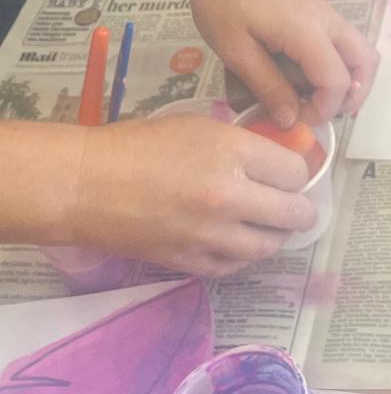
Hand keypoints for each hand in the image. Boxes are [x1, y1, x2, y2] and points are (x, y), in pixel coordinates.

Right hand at [70, 116, 316, 277]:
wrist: (87, 184)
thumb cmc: (140, 145)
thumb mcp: (200, 127)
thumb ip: (242, 145)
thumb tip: (277, 161)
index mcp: (234, 153)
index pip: (295, 171)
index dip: (298, 172)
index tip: (293, 174)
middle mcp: (230, 196)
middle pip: (293, 213)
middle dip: (301, 210)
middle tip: (297, 207)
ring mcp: (211, 234)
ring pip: (269, 245)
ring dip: (275, 236)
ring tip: (270, 226)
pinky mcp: (190, 262)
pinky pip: (235, 266)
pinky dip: (242, 255)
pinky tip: (239, 243)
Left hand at [181, 0, 378, 128]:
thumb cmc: (222, 3)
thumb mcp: (236, 51)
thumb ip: (267, 86)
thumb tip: (290, 121)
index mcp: (308, 31)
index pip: (337, 81)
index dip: (322, 110)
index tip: (293, 121)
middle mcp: (328, 21)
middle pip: (366, 63)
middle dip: (351, 96)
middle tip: (319, 112)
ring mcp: (326, 14)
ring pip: (361, 51)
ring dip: (350, 80)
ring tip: (317, 99)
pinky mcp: (318, 13)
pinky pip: (345, 43)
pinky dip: (340, 66)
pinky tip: (308, 78)